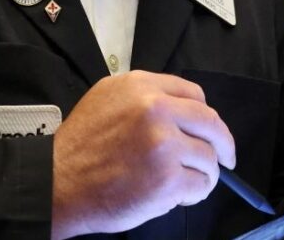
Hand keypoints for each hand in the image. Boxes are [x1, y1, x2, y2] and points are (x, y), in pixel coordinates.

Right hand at [50, 70, 234, 238]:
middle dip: (223, 143)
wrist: (57, 183)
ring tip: (188, 182)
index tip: (210, 129)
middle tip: (226, 157)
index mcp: (141, 86)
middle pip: (211, 123)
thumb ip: (144, 96)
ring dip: (204, 173)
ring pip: (208, 157)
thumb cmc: (80, 147)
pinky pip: (200, 185)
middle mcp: (155, 109)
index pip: (194, 94)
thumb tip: (182, 108)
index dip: (205, 114)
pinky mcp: (167, 179)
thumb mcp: (106, 98)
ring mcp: (164, 144)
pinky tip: (179, 195)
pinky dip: (195, 193)